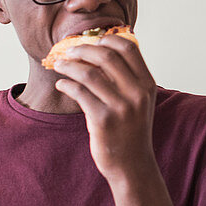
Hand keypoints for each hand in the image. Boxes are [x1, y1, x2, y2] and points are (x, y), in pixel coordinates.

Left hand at [52, 35, 157, 181]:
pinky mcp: (103, 120)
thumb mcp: (139, 102)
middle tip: (68, 51)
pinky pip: (79, 92)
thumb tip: (102, 50)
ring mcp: (120, 107)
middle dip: (82, 49)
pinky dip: (66, 84)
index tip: (91, 40)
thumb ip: (128, 78)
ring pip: (89, 73)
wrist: (132, 166)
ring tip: (59, 65)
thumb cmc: (131, 131)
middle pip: (106, 56)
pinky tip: (62, 84)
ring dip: (68, 65)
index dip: (107, 39)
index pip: (129, 48)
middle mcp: (137, 93)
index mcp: (147, 84)